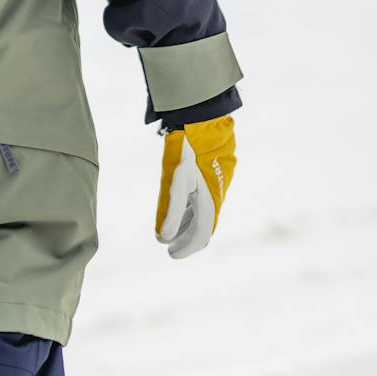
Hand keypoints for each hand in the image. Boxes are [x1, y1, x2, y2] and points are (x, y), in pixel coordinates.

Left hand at [155, 115, 236, 259]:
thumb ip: (170, 210)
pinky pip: (201, 200)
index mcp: (209, 202)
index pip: (199, 235)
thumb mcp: (176, 181)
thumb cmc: (189, 151)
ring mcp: (213, 186)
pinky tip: (180, 208)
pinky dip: (189, 210)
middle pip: (201, 227)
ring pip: (201, 213)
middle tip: (170, 247)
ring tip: (173, 232)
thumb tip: (162, 237)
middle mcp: (214, 197)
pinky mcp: (210, 175)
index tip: (171, 254)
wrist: (203, 121)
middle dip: (186, 239)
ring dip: (186, 225)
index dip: (186, 248)